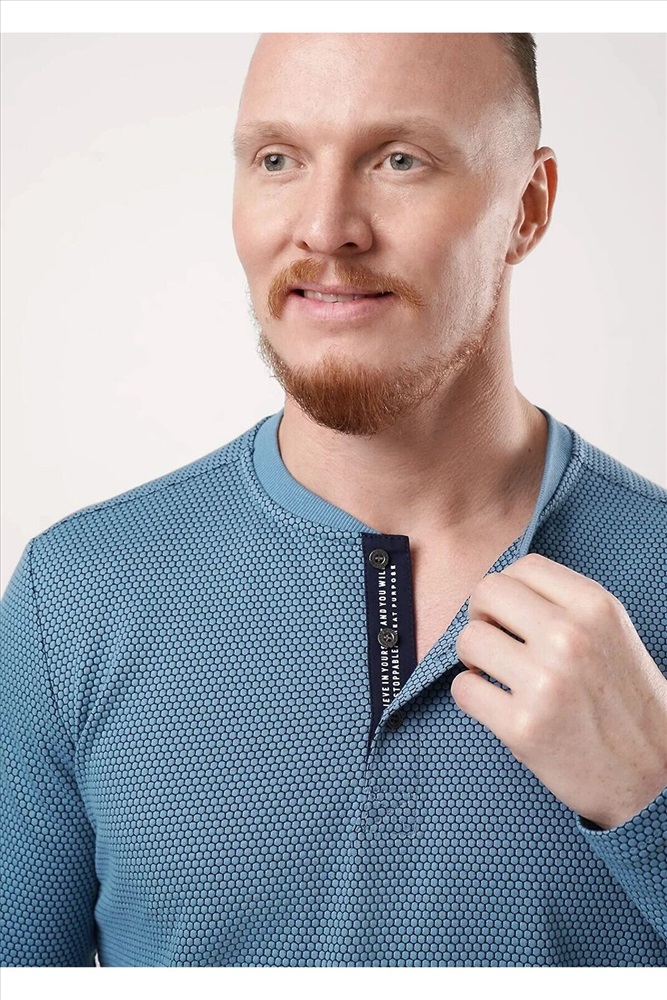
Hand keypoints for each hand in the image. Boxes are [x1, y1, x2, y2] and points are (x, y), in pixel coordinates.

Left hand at [451, 553, 666, 828]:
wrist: (654, 775)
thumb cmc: (625, 701)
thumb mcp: (610, 633)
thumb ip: (563, 604)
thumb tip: (499, 590)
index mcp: (595, 607)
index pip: (523, 566)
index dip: (507, 590)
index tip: (508, 614)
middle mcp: (569, 637)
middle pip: (486, 592)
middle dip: (482, 616)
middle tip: (494, 642)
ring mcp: (544, 682)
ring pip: (468, 639)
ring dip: (473, 658)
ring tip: (496, 675)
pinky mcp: (522, 726)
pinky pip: (463, 689)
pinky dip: (471, 696)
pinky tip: (496, 705)